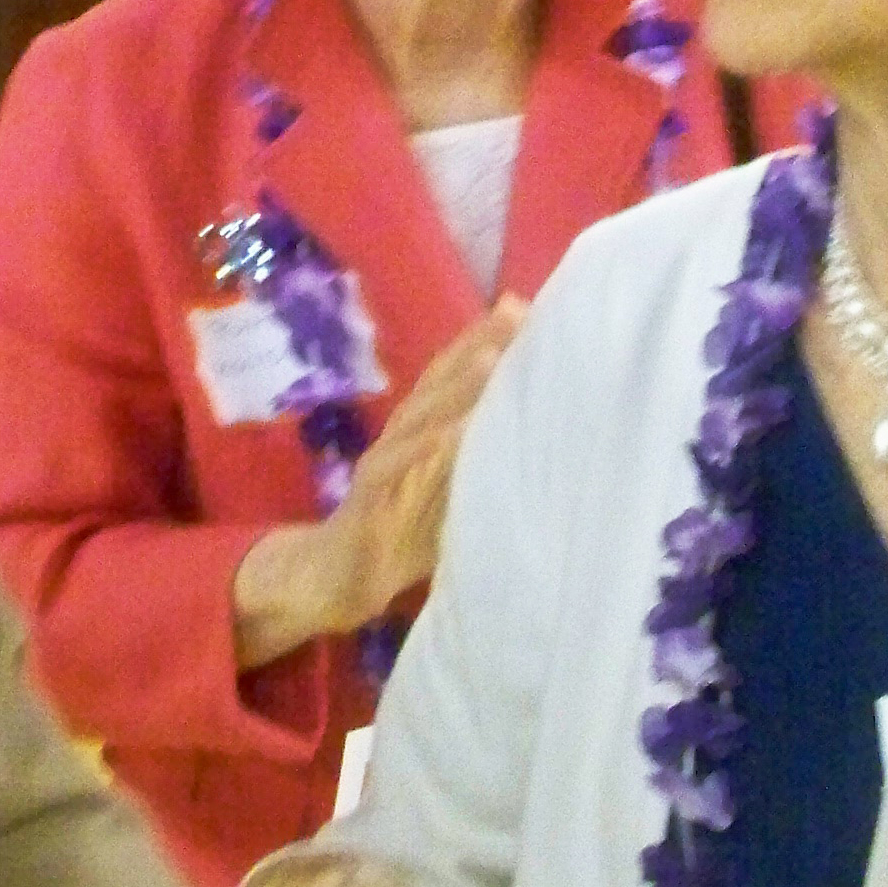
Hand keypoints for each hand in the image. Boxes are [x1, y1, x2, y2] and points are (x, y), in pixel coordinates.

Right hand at [231, 298, 527, 661]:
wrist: (344, 576)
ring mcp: (385, 460)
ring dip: (455, 386)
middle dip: (478, 345)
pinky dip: (422, 446)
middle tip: (515, 314)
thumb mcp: (455, 491)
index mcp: (425, 430)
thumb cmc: (406, 533)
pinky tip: (450, 431)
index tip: (526, 310)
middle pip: (440, 381)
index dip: (486, 341)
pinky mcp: (369, 494)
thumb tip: (543, 434)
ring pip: (421, 414)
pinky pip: (395, 465)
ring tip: (492, 359)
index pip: (456, 376)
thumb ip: (484, 459)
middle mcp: (404, 434)